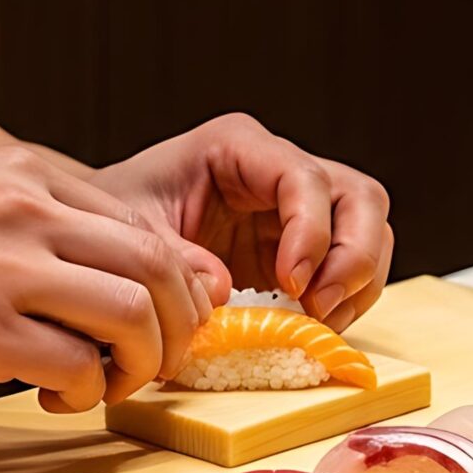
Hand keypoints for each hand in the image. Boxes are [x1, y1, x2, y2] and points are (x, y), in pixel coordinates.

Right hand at [0, 147, 223, 411]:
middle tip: (157, 360)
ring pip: (132, 315)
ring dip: (140, 363)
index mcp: (26, 172)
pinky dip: (84, 394)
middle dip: (176, 325)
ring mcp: (3, 269)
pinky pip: (77, 367)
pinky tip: (53, 398)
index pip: (144, 224)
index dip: (175, 283)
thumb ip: (48, 226)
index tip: (167, 320)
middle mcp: (24, 209)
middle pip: (157, 266)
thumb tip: (134, 272)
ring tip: (108, 383)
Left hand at [94, 114, 393, 329]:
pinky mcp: (301, 247)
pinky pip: (352, 265)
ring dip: (359, 280)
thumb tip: (224, 290)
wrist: (102, 238)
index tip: (291, 284)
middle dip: (354, 255)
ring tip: (320, 322)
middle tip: (320, 307)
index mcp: (236, 147)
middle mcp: (277, 169)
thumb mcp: (131, 235)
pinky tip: (314, 325)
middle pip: (359, 196)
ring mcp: (296, 209)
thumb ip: (175, 259)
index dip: (311, 230)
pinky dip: (348, 298)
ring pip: (370, 228)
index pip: (303, 177)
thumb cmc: (112, 222)